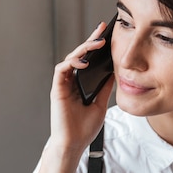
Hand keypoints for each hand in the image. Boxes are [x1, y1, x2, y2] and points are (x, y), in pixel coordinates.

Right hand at [49, 21, 114, 154]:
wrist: (74, 144)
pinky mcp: (57, 89)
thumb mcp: (101, 103)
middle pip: (79, 55)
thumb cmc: (84, 128)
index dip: (95, 46)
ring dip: (83, 49)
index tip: (106, 34)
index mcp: (80, 84)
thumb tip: (115, 71)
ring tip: (96, 43)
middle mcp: (70, 82)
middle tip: (101, 29)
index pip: (88, 60)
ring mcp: (63, 85)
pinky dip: (71, 63)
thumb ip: (105, 87)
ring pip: (70, 58)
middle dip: (90, 40)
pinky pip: (61, 70)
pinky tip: (83, 62)